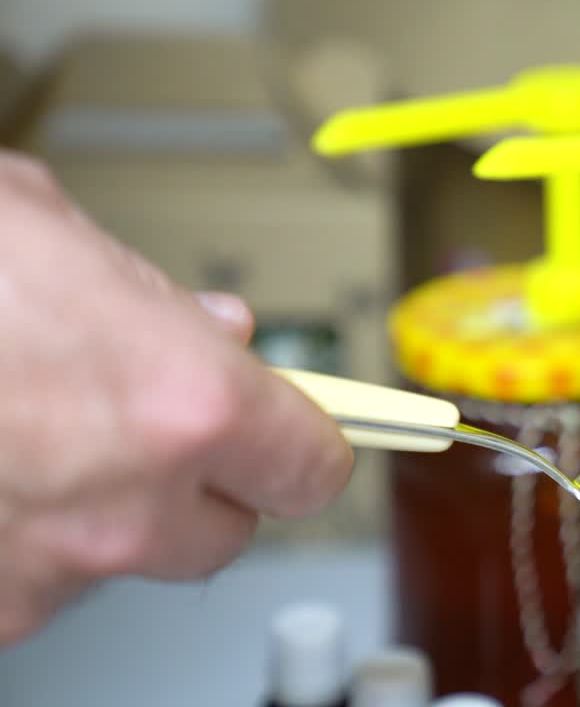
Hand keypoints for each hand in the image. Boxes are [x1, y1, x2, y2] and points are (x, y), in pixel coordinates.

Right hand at [0, 152, 352, 643]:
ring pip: (118, 561)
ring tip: (22, 433)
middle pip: (225, 533)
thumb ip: (156, 299)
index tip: (303, 437)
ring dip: (95, 511)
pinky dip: (14, 537)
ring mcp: (42, 571)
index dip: (307, 446)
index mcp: (182, 404)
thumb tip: (215, 331)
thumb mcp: (50, 234)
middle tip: (144, 430)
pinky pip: (29, 583)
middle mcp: (126, 507)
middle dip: (200, 485)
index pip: (312, 466)